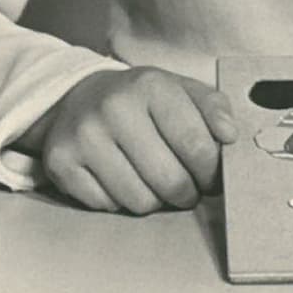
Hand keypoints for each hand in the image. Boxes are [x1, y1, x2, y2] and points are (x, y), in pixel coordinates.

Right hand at [17, 66, 237, 213]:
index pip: (196, 144)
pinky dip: (121, 201)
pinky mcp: (61, 163)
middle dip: (187, 192)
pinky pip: (108, 207)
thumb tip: (230, 135)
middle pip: (170, 180)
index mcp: (151, 85)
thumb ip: (212, 107)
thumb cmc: (140, 99)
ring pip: (139, 201)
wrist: (77, 96)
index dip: (211, 171)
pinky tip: (121, 178)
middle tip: (187, 187)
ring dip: (155, 201)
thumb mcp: (179, 89)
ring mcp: (85, 136)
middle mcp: (115, 107)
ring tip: (153, 180)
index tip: (212, 177)